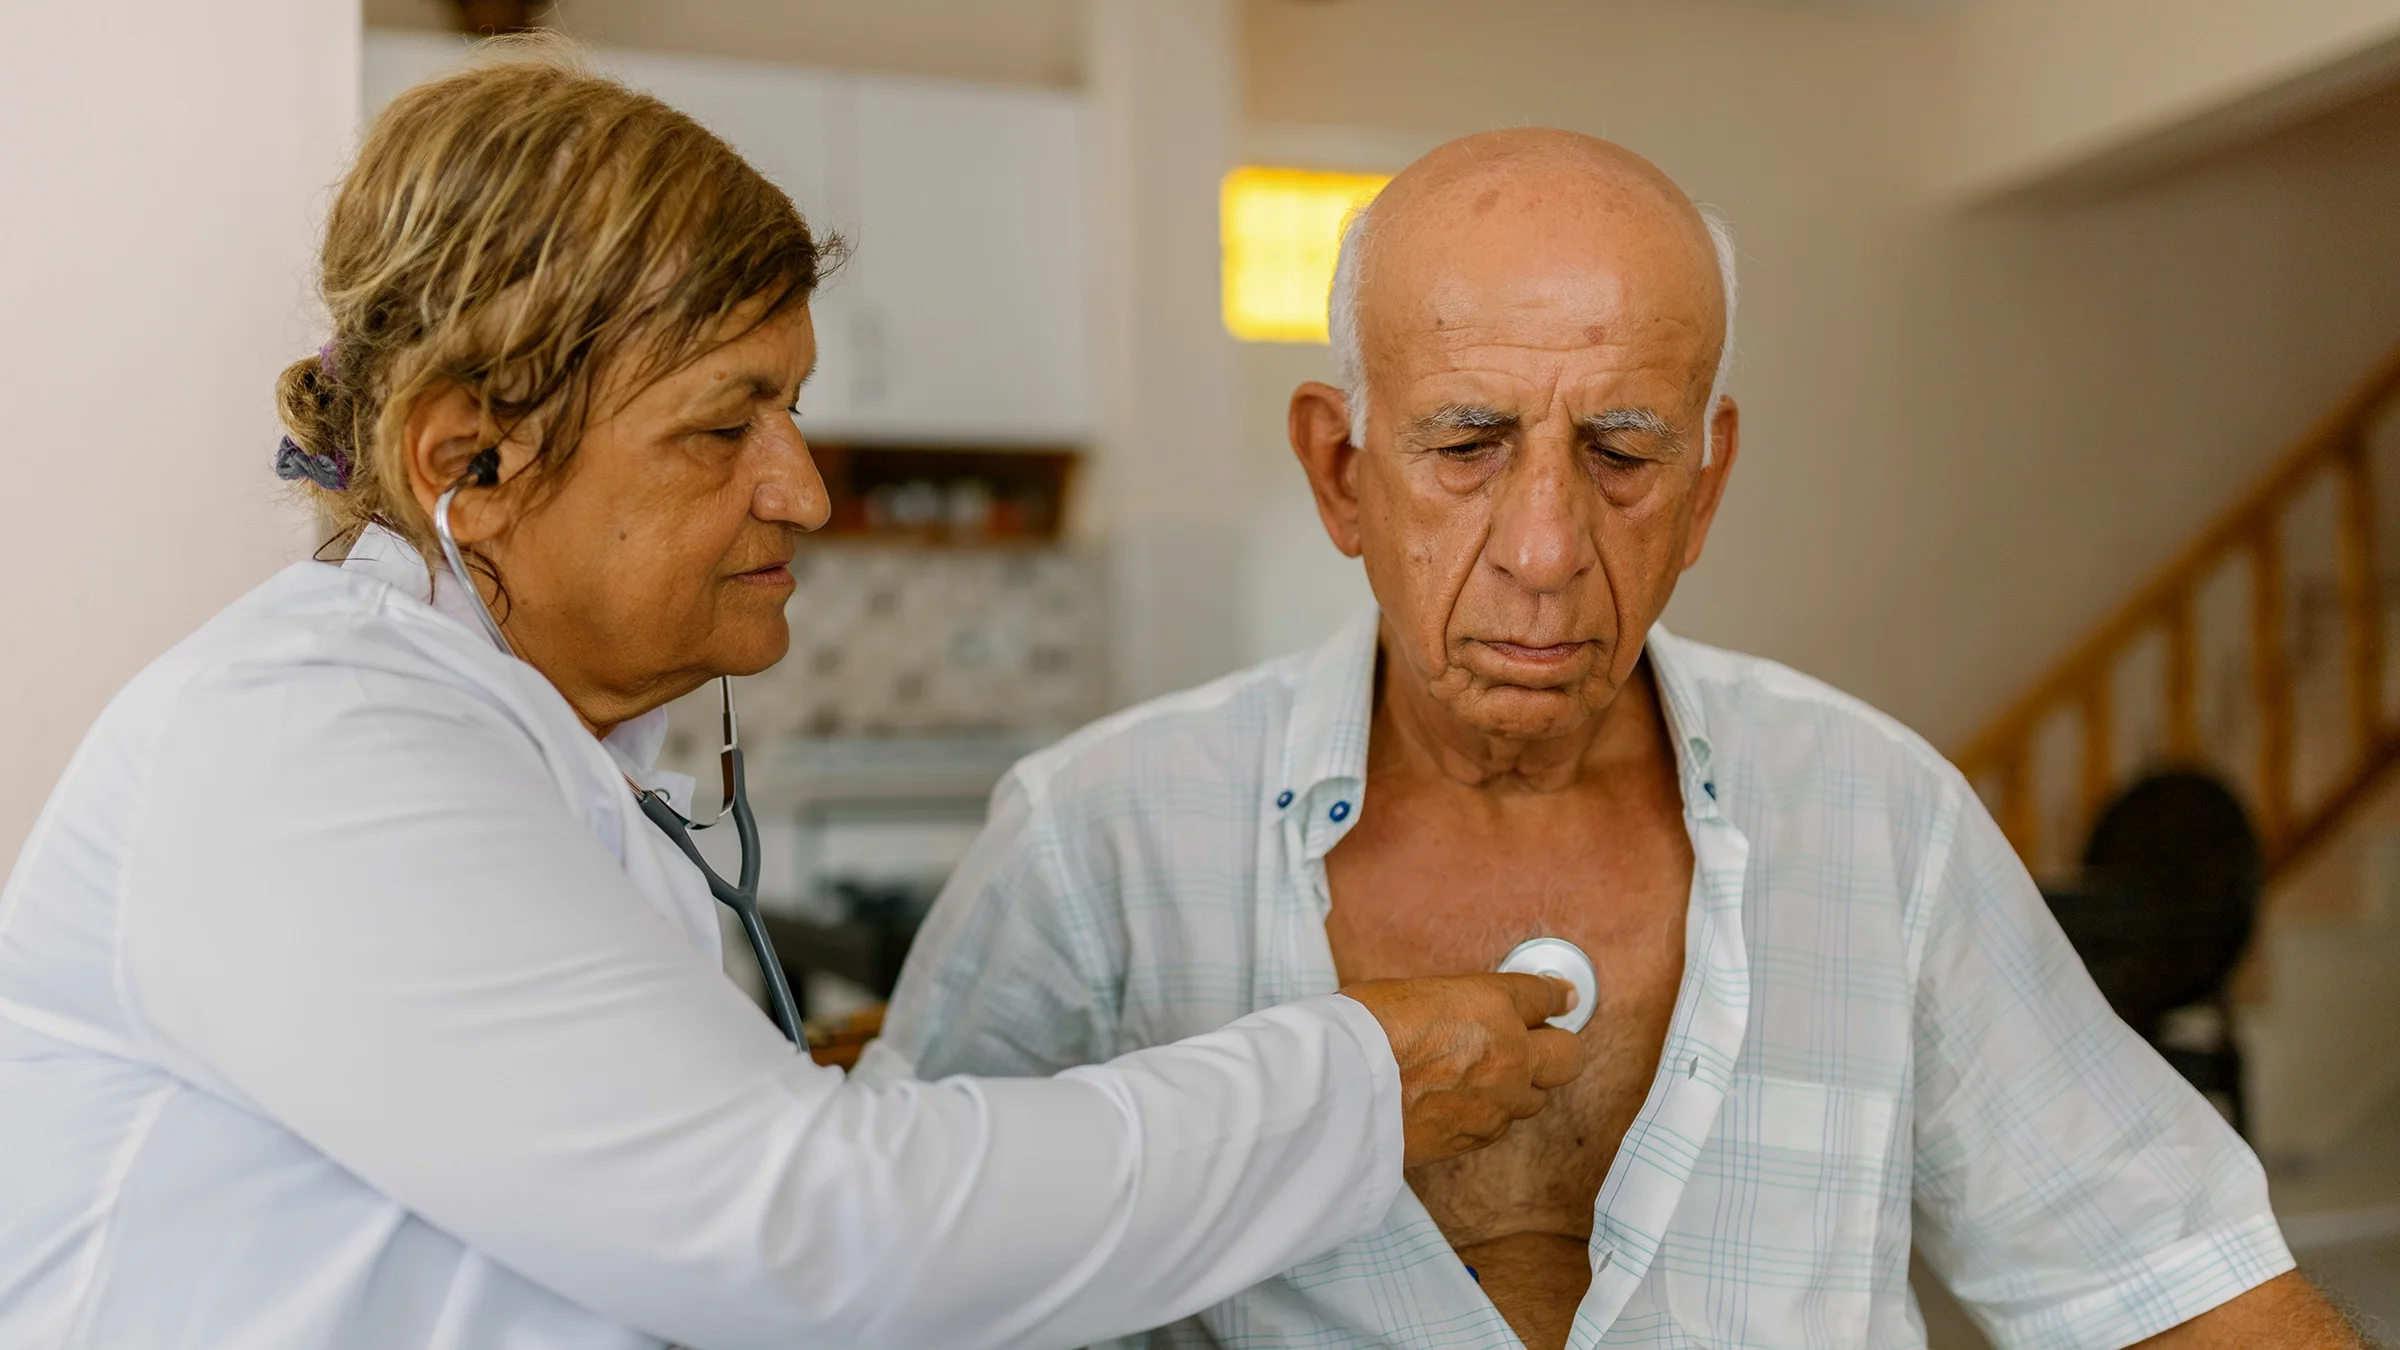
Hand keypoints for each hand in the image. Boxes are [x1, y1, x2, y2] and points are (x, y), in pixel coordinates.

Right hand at [1341, 973, 1585, 1166]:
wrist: (1344, 1093)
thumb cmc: (1364, 1031)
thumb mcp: (1414, 992)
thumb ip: (1456, 1004)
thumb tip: (1462, 1013)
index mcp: (1492, 1004)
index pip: (1544, 996)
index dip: (1555, 996)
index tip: (1561, 998)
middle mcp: (1509, 1054)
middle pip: (1568, 1054)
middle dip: (1558, 1047)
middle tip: (1540, 1043)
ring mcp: (1499, 1102)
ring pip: (1536, 1097)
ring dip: (1519, 1086)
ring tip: (1485, 1078)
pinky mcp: (1478, 1137)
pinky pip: (1500, 1124)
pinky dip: (1489, 1113)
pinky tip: (1461, 1104)